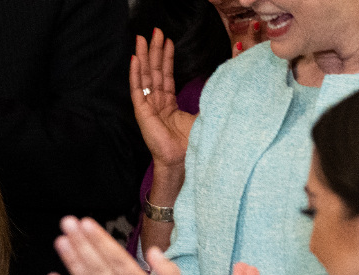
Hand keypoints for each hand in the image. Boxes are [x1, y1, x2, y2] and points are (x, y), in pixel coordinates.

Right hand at [130, 30, 195, 173]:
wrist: (183, 158)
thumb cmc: (192, 142)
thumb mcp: (204, 114)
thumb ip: (209, 99)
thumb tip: (224, 84)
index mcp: (168, 104)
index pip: (166, 75)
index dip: (166, 57)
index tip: (167, 40)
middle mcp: (156, 103)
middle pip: (154, 71)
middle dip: (154, 51)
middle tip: (154, 31)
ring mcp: (147, 107)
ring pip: (144, 76)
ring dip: (143, 56)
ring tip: (142, 38)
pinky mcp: (141, 112)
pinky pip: (137, 89)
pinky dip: (135, 73)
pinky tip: (135, 58)